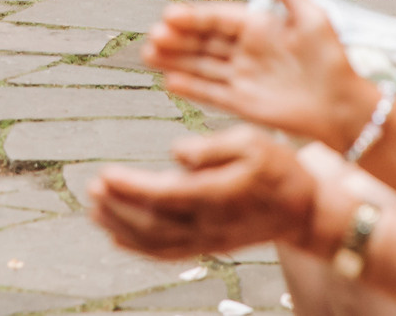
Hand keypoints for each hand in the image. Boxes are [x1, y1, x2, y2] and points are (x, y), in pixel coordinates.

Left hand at [86, 126, 327, 260]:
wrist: (304, 211)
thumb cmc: (279, 170)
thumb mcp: (253, 142)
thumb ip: (212, 147)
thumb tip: (176, 152)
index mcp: (216, 196)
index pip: (163, 196)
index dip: (130, 188)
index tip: (104, 175)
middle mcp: (208, 225)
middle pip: (151, 223)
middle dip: (117, 208)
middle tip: (91, 189)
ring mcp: (207, 240)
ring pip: (154, 243)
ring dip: (121, 228)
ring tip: (95, 211)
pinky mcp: (208, 245)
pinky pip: (167, 252)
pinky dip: (139, 247)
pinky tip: (118, 237)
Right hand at [143, 0, 377, 145]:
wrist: (344, 105)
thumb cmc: (332, 59)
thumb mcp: (313, 17)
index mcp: (259, 27)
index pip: (218, 19)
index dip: (194, 18)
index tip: (169, 15)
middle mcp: (247, 51)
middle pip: (204, 43)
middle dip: (177, 39)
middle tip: (152, 37)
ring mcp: (243, 78)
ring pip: (201, 67)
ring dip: (175, 61)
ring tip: (148, 55)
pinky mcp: (244, 104)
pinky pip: (211, 94)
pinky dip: (191, 88)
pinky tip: (169, 82)